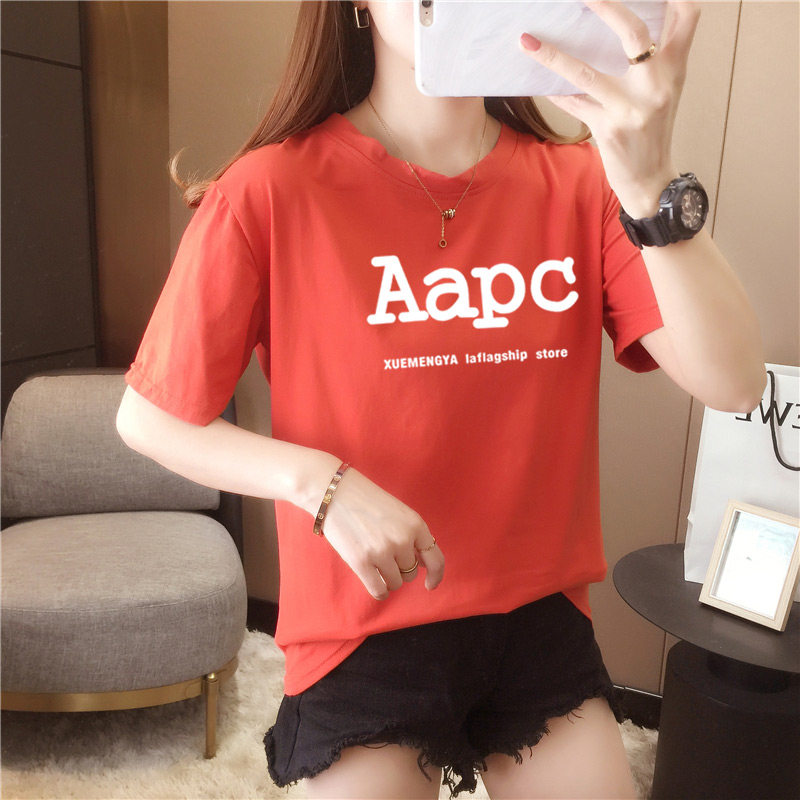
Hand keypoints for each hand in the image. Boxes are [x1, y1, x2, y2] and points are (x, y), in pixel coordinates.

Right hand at [319, 466, 444, 599]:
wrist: (334, 492)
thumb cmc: (366, 501)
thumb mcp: (398, 512)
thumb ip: (412, 535)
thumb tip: (422, 564)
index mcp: (415, 524)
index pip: (436, 559)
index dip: (435, 576)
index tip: (430, 584)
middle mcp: (403, 539)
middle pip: (412, 572)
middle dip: (401, 568)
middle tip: (384, 554)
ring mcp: (382, 551)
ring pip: (396, 582)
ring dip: (387, 578)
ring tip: (374, 561)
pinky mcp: (362, 562)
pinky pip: (379, 590)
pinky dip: (380, 591)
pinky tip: (374, 582)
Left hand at [520, 0, 700, 217]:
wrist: (650, 180)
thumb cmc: (652, 128)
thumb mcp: (665, 89)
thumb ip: (656, 55)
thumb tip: (623, 18)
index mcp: (675, 67)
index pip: (688, 14)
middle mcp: (657, 85)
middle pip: (634, 33)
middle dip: (606, 7)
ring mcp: (631, 109)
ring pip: (586, 73)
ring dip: (552, 56)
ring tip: (527, 41)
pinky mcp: (608, 130)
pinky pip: (573, 103)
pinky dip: (553, 92)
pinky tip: (534, 81)